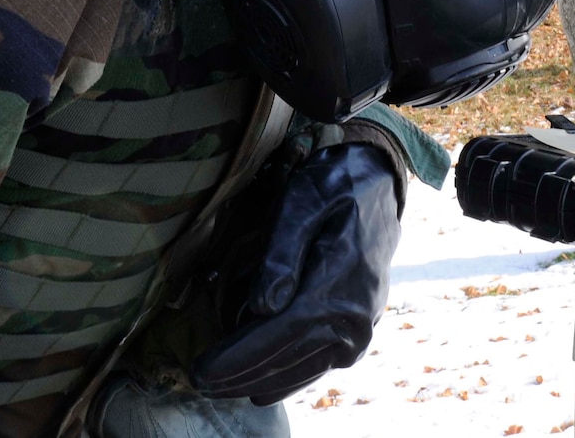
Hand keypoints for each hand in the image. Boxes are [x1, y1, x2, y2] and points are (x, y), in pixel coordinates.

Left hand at [192, 144, 402, 403]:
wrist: (377, 191)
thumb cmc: (331, 189)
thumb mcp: (301, 202)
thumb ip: (280, 252)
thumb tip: (262, 307)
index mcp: (338, 288)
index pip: (276, 336)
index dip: (236, 357)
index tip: (200, 371)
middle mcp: (353, 321)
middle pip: (282, 360)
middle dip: (236, 375)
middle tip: (197, 380)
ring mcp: (357, 334)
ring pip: (296, 372)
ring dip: (254, 381)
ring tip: (216, 384)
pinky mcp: (355, 339)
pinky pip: (314, 368)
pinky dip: (282, 379)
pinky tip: (256, 386)